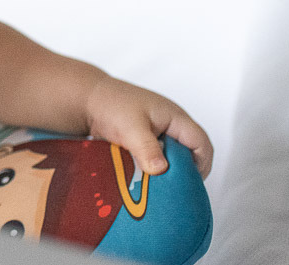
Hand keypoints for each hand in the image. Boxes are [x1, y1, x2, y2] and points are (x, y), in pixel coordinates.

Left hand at [84, 76, 212, 178]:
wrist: (87, 99)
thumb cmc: (110, 105)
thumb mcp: (130, 128)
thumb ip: (147, 148)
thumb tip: (161, 171)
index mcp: (176, 117)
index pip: (202, 144)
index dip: (201, 165)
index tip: (187, 184)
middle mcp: (172, 125)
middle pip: (192, 153)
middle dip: (185, 172)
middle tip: (171, 189)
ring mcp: (160, 132)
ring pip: (175, 157)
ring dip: (168, 171)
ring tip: (157, 187)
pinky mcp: (147, 140)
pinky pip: (160, 158)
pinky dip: (155, 168)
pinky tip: (144, 179)